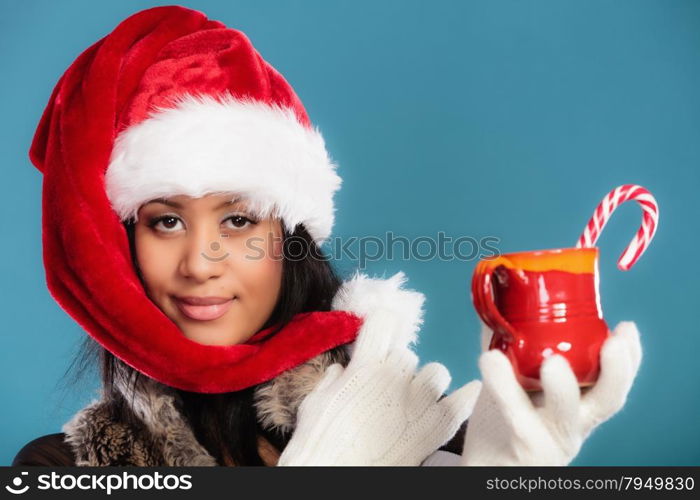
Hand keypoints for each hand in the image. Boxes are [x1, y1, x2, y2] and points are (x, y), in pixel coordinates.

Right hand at [277, 271, 481, 465]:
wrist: (338, 480)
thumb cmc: (320, 444)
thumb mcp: (316, 402)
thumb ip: (333, 381)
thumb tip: (342, 372)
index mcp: (365, 365)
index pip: (384, 321)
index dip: (382, 326)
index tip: (381, 332)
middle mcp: (396, 376)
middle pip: (407, 353)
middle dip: (397, 368)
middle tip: (385, 390)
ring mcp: (419, 401)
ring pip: (436, 373)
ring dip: (425, 384)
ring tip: (412, 403)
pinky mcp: (436, 427)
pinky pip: (462, 402)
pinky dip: (466, 397)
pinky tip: (470, 391)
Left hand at [460, 321, 641, 465]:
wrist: (487, 466)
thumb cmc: (505, 421)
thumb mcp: (517, 381)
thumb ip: (513, 346)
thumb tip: (501, 300)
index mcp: (581, 406)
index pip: (614, 383)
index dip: (628, 359)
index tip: (627, 329)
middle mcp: (574, 424)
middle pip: (607, 402)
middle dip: (616, 372)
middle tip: (613, 342)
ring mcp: (550, 438)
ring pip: (564, 415)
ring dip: (562, 387)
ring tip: (553, 361)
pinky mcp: (521, 447)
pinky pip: (514, 415)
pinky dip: (501, 385)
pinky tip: (489, 360)